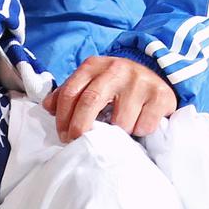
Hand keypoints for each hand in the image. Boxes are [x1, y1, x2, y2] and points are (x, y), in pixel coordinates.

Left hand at [42, 56, 175, 140]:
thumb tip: (47, 107)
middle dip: (80, 127)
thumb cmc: (115, 85)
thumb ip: (69, 93)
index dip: (63, 117)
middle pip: (90, 101)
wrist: (155, 75)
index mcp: (93, 66)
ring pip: (120, 120)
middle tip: (77, 142)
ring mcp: (140, 81)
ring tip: (115, 132)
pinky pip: (144, 125)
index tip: (63, 135)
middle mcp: (116, 69)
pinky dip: (138, 131)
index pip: (70, 92)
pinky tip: (137, 126)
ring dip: (116, 134)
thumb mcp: (90, 82)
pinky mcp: (160, 95)